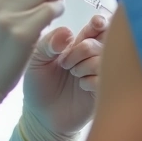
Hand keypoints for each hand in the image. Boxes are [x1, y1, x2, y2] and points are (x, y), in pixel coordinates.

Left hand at [22, 14, 107, 135]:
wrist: (41, 117)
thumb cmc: (39, 86)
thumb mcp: (35, 60)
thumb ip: (47, 42)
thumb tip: (66, 33)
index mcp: (78, 45)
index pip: (98, 27)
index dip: (100, 23)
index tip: (95, 24)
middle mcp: (93, 58)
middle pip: (103, 40)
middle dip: (84, 48)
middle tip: (65, 62)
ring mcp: (99, 75)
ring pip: (104, 59)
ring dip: (85, 65)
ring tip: (72, 75)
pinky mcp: (103, 92)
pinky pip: (105, 79)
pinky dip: (91, 80)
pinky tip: (81, 87)